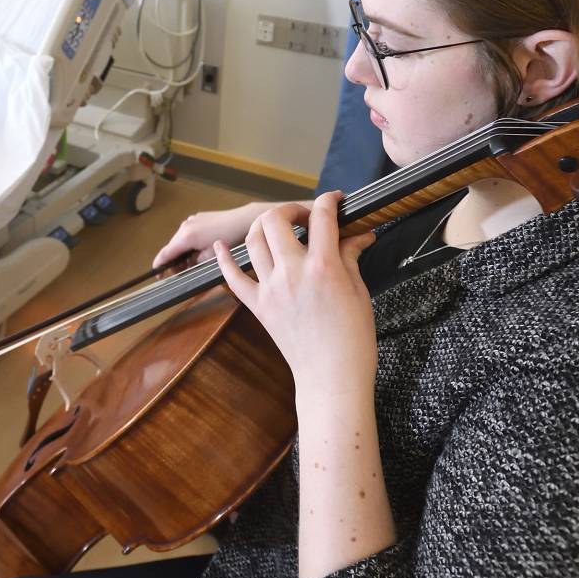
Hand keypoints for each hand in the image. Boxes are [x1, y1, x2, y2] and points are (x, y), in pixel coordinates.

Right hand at [153, 201, 298, 268]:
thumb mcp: (212, 257)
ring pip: (180, 240)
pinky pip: (189, 233)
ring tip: (190, 265)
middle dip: (173, 261)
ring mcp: (193, 220)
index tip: (157, 275)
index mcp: (186, 236)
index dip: (160, 266)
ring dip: (182, 252)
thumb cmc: (232, 238)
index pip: (166, 253)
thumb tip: (186, 266)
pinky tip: (199, 252)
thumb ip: (195, 262)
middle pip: (172, 247)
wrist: (247, 219)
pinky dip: (189, 244)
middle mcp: (186, 225)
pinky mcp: (201, 218)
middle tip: (177, 275)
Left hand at [212, 192, 376, 397]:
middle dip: (289, 209)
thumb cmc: (353, 340)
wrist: (331, 377)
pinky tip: (219, 247)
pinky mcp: (258, 306)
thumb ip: (351, 257)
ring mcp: (271, 289)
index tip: (334, 200)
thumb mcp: (359, 292)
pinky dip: (223, 260)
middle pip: (276, 220)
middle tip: (303, 216)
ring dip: (263, 227)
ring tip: (276, 228)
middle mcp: (292, 272)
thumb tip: (359, 235)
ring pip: (253, 241)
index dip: (328, 201)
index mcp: (324, 266)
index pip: (322, 218)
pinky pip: (233, 278)